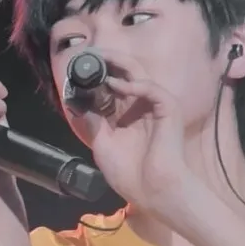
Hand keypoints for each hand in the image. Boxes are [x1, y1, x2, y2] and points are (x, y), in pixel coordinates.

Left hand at [84, 49, 190, 214]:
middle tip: (88, 54)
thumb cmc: (129, 174)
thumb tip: (78, 104)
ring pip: (138, 74)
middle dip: (107, 60)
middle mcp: (139, 106)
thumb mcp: (102, 145)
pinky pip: (152, 89)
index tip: (77, 68)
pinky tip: (118, 85)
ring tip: (100, 57)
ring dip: (119, 63)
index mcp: (124, 114)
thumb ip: (93, 123)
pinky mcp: (168, 109)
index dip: (95, 75)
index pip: (110, 86)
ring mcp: (154, 106)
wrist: (151, 191)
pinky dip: (135, 85)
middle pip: (125, 73)